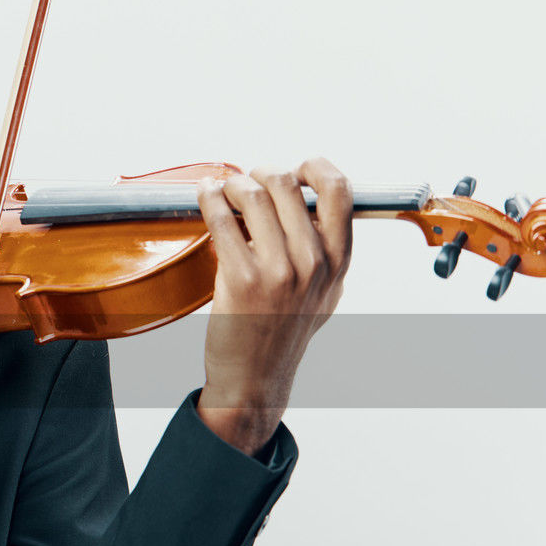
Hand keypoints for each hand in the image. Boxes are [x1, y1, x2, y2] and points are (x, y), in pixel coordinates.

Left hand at [194, 158, 352, 454]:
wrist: (255, 377)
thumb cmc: (284, 332)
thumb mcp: (324, 293)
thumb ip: (324, 251)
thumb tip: (309, 203)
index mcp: (337, 262)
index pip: (339, 192)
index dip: (315, 168)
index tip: (296, 168)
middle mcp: (313, 264)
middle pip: (288, 185)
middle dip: (262, 172)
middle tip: (248, 181)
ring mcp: (278, 272)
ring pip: (255, 196)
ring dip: (234, 184)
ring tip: (224, 189)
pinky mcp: (241, 281)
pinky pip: (222, 222)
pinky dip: (210, 199)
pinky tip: (206, 196)